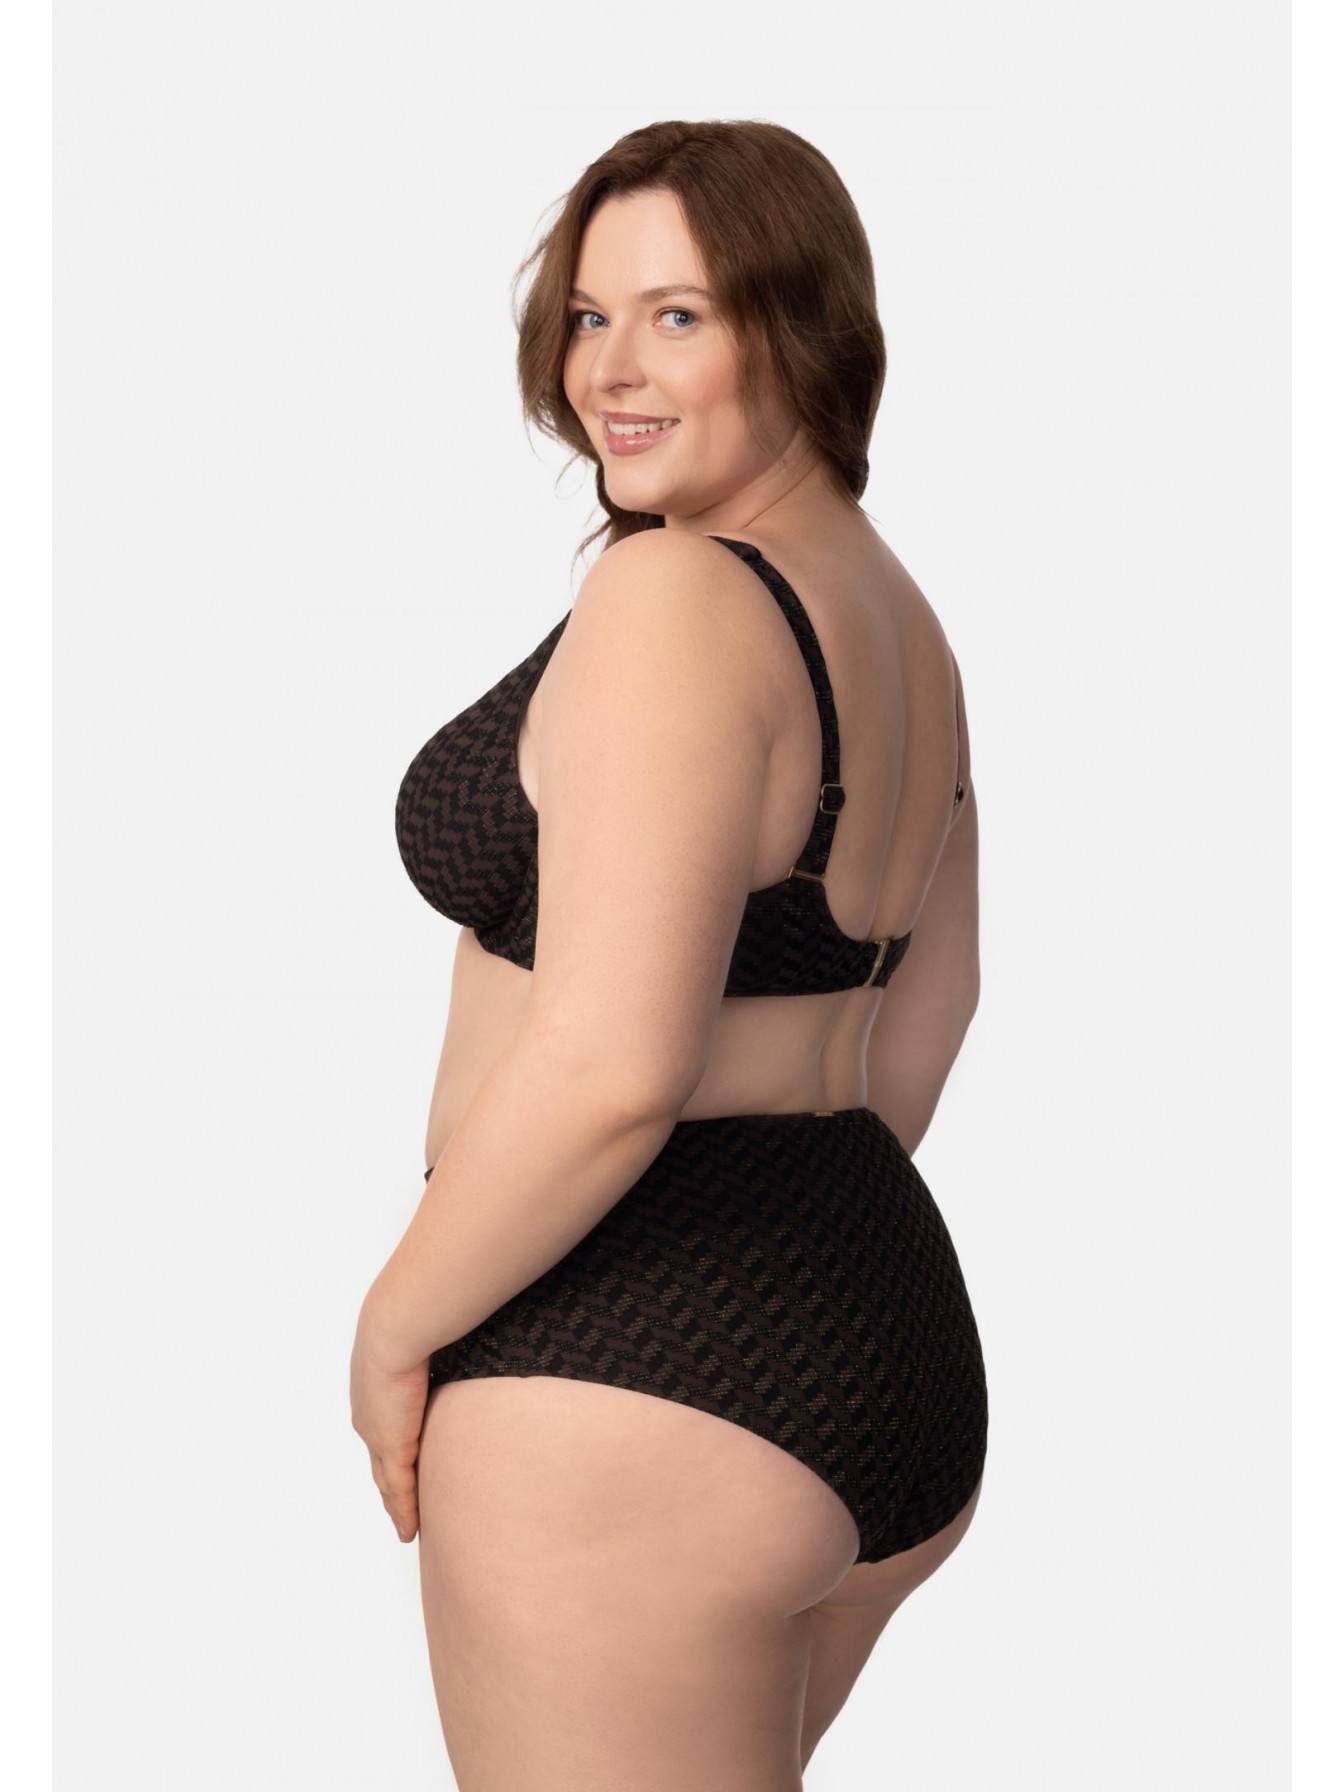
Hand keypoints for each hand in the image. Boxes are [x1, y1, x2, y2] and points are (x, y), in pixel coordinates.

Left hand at [350, 1299, 430, 1544]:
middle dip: (390, 1489)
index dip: (390, 1455)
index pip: (382, 1433)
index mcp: (372, 1393)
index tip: (399, 1472)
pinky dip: (404, 1512)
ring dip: (396, 1507)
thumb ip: (440, 1343)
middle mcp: (369, 1419)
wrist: (394, 1328)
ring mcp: (378, 1435)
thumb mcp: (422, 1336)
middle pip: (380, 1466)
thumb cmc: (412, 1319)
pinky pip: (399, 1490)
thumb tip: (462, 1328)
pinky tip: (410, 1529)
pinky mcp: (392, 1447)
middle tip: (401, 1512)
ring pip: (387, 1484)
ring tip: (406, 1528)